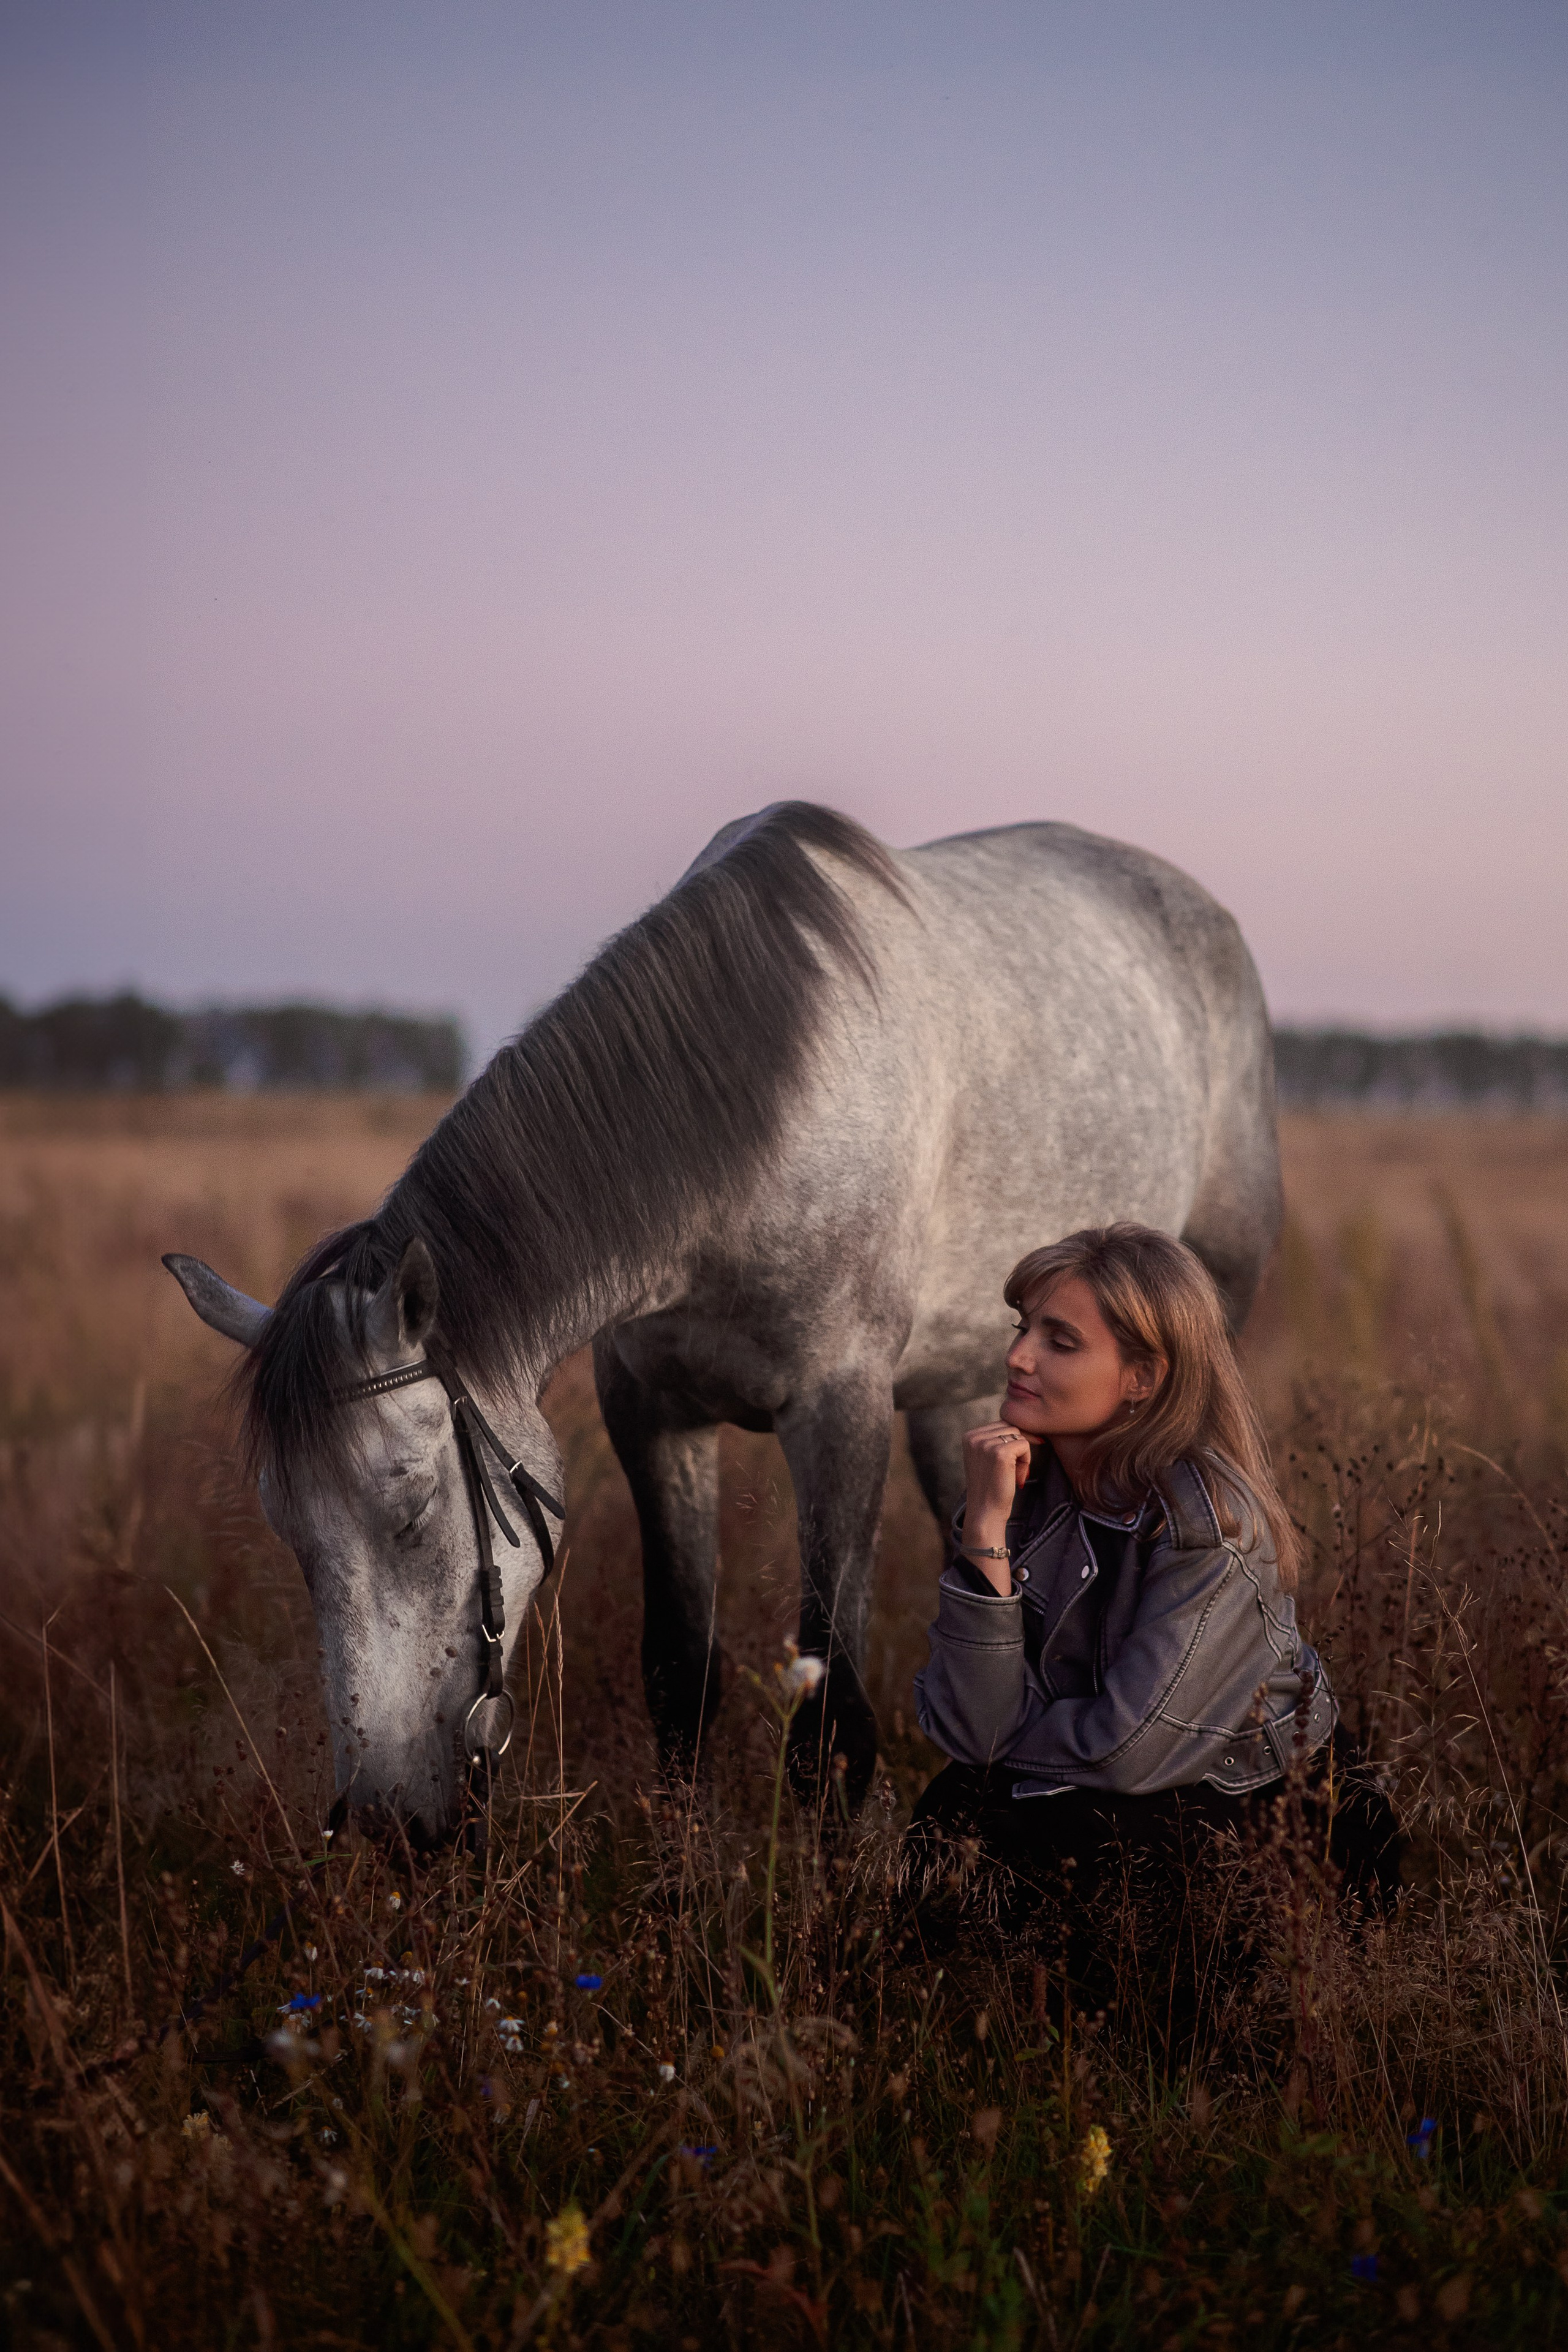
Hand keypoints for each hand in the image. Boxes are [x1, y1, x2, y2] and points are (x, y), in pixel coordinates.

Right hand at [959, 1422, 1032, 1589]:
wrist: (986, 1513)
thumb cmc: (991, 1487)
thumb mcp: (987, 1458)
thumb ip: (996, 1439)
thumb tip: (1026, 1424)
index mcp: (969, 1436)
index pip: (1002, 1425)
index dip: (1011, 1444)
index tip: (1008, 1466)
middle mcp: (974, 1437)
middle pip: (1011, 1428)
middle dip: (1017, 1448)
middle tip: (1013, 1473)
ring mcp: (986, 1444)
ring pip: (1019, 1435)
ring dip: (1022, 1455)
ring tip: (1014, 1475)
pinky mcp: (1000, 1453)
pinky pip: (1025, 1444)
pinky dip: (1026, 1461)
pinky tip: (1017, 1477)